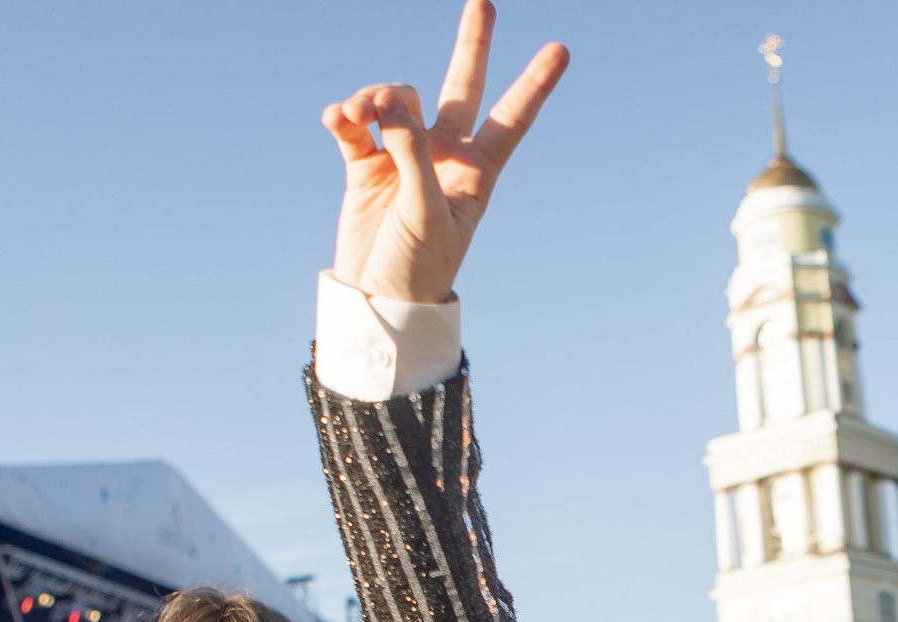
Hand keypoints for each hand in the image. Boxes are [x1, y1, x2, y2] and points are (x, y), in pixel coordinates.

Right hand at [322, 0, 568, 304]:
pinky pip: (355, 124)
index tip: (560, 50)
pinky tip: (338, 118)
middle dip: (472, 44)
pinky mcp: (365, 164)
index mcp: (476, 171)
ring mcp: (403, 156)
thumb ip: (411, 154)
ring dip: (376, 98)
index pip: (510, 119)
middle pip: (460, 87)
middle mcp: (443, 155)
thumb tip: (388, 100)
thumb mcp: (424, 214)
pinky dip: (345, 116)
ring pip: (395, 101)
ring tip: (359, 113)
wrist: (376, 300)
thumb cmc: (417, 268)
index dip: (533, 84)